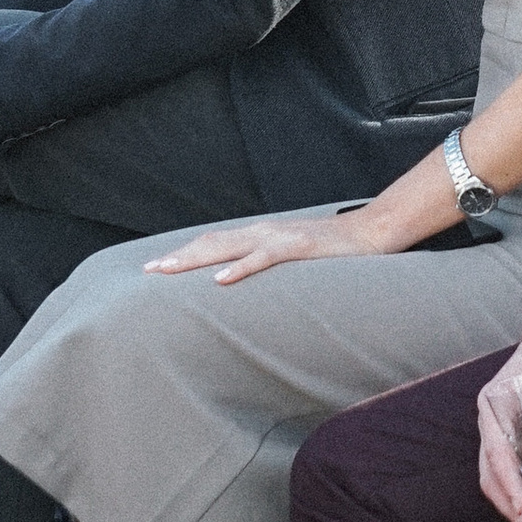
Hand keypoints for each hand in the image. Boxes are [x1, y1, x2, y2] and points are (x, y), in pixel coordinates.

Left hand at [144, 208, 374, 287]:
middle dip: (177, 257)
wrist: (373, 232)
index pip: (213, 243)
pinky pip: (264, 258)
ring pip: (228, 247)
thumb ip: (271, 268)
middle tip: (147, 272)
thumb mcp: (295, 262)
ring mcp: (279, 238)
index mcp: (261, 236)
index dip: (183, 254)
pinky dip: (240, 268)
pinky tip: (220, 280)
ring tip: (167, 272)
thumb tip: (248, 289)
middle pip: (211, 243)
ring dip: (194, 260)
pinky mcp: (299, 248)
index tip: (156, 268)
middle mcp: (263, 232)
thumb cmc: (335, 252)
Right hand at [475, 313, 521, 521]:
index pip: (497, 455)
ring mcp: (498, 426)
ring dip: (510, 501)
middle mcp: (489, 418)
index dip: (510, 487)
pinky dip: (517, 488)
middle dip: (507, 504)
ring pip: (494, 474)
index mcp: (495, 404)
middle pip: (489, 472)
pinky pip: (507, 467)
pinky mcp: (511, 433)